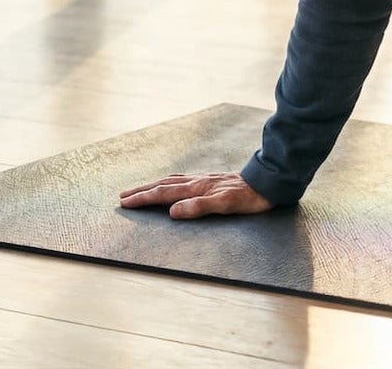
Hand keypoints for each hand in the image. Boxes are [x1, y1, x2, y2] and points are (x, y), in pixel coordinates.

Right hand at [118, 172, 273, 218]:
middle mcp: (197, 181)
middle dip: (142, 190)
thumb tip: (173, 211)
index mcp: (196, 188)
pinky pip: (183, 180)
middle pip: (163, 184)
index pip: (163, 193)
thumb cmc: (248, 197)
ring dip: (153, 185)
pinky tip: (172, 184)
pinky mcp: (211, 180)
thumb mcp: (224, 205)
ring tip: (141, 189)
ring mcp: (204, 179)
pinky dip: (170, 182)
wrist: (268, 182)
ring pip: (172, 180)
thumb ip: (198, 207)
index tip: (125, 202)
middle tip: (123, 196)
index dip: (143, 198)